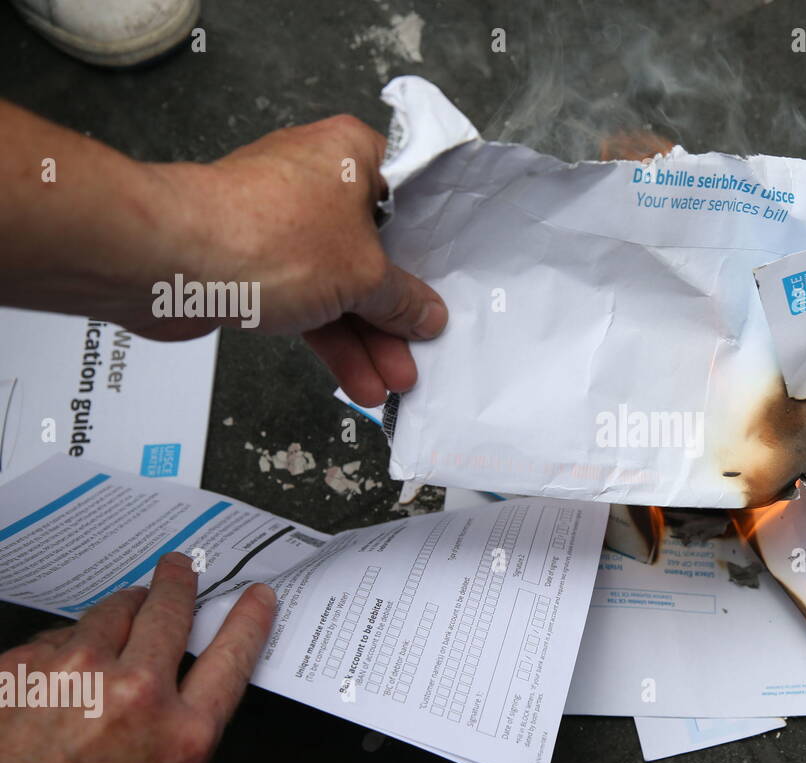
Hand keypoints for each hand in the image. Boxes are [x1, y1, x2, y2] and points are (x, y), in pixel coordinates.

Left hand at [0, 553, 274, 762]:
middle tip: (178, 568)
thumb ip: (184, 725)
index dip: (248, 619)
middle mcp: (134, 694)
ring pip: (111, 611)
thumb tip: (190, 678)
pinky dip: (66, 647)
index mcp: (182, 734)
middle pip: (170, 610)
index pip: (232, 655)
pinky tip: (61, 676)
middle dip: (178, 583)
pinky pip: (57, 636)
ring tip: (117, 622)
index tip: (254, 598)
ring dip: (120, 612)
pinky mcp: (25, 664)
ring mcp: (75, 672)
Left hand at [143, 116, 446, 406]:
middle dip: (395, 312)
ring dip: (366, 337)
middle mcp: (316, 179)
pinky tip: (356, 378)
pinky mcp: (253, 260)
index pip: (410, 192)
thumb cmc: (266, 238)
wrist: (168, 261)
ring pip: (339, 284)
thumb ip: (402, 299)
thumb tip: (427, 314)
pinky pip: (306, 299)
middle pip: (375, 251)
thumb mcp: (362, 276)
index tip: (452, 279)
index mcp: (351, 154)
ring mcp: (282, 222)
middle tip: (419, 348)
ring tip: (392, 381)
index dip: (433, 242)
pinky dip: (331, 337)